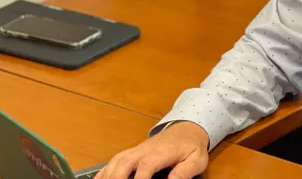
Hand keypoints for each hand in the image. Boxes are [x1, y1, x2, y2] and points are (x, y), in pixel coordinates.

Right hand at [95, 121, 209, 178]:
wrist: (187, 128)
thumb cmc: (191, 146)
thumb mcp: (196, 159)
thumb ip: (184, 172)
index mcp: (161, 152)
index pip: (146, 166)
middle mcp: (144, 150)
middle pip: (125, 162)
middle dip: (117, 178)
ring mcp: (136, 150)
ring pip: (117, 161)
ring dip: (109, 176)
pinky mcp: (132, 152)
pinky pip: (114, 160)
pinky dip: (105, 171)